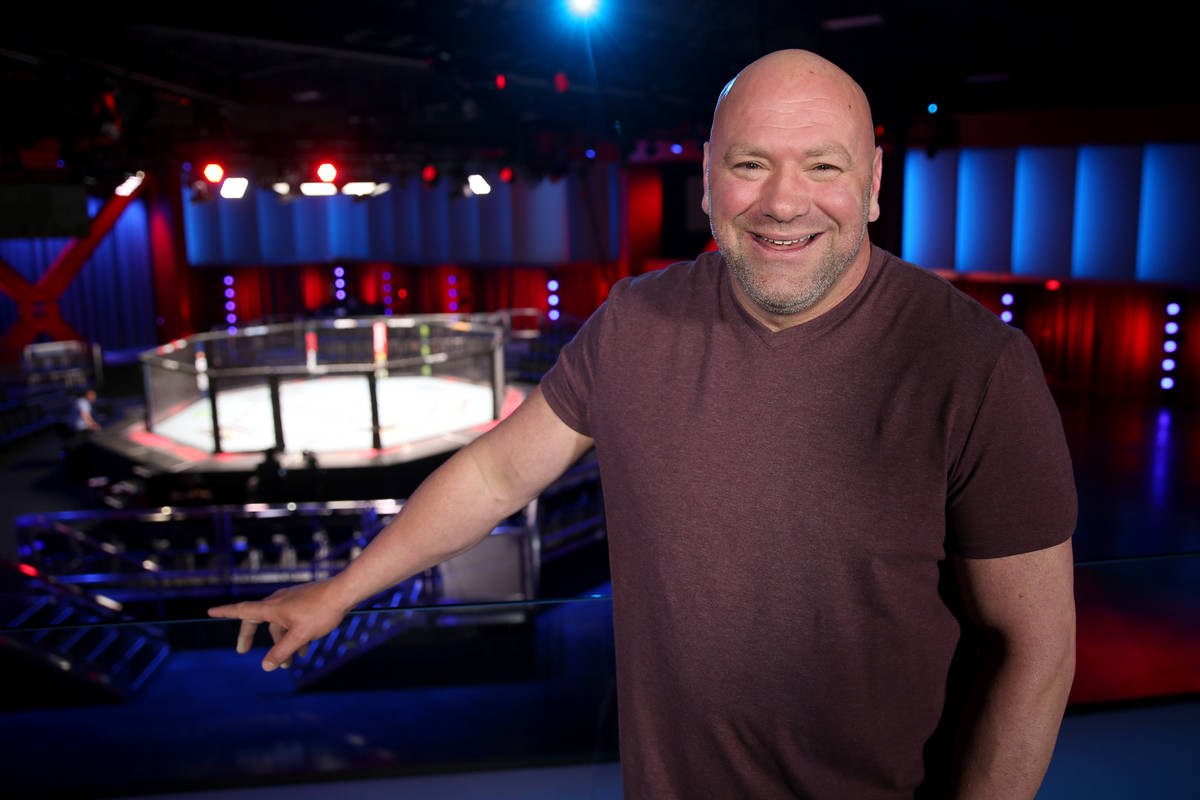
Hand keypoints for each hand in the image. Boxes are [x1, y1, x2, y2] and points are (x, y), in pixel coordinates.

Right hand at [207, 580, 351, 671]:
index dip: (225, 613)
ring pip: (279, 624)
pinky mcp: (304, 601)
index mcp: (272, 607)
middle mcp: (278, 601)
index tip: (209, 612)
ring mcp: (291, 600)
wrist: (344, 592)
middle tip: (243, 651)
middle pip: (257, 620)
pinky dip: (294, 634)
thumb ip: (281, 652)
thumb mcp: (300, 636)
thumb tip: (266, 667)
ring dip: (282, 642)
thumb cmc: (321, 611)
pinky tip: (305, 649)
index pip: (242, 611)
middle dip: (251, 636)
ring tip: (290, 663)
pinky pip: (292, 620)